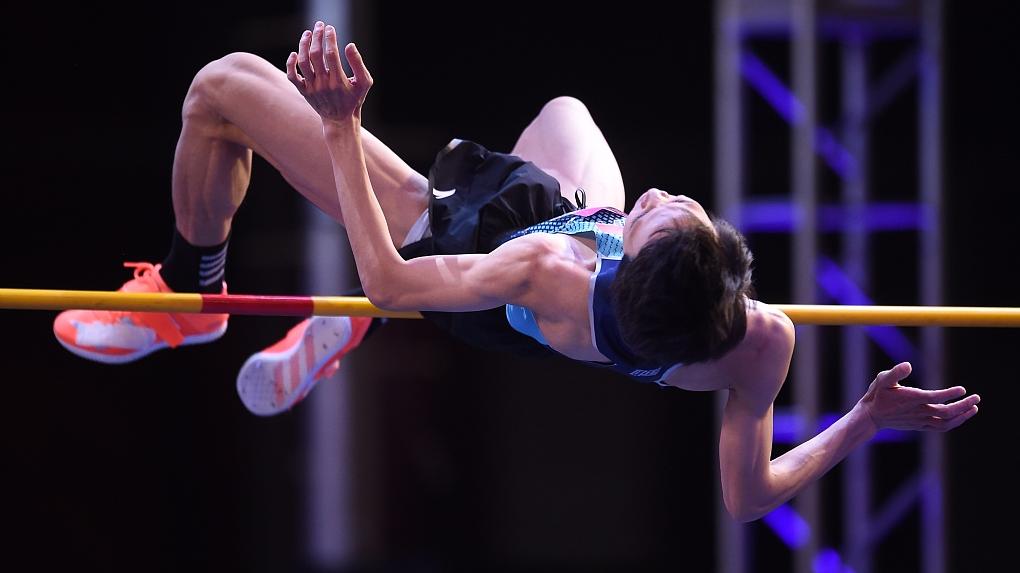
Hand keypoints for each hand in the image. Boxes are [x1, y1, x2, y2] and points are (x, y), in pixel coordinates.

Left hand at [286, 21, 372, 123]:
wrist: (340, 121)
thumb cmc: (354, 99)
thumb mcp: (364, 83)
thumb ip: (359, 64)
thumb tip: (349, 45)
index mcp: (339, 81)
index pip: (331, 54)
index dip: (330, 38)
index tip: (330, 28)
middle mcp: (323, 84)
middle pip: (316, 55)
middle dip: (317, 37)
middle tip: (319, 25)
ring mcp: (312, 88)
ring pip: (303, 62)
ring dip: (303, 45)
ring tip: (307, 34)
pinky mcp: (304, 91)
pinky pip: (292, 76)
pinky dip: (290, 64)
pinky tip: (294, 53)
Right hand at [857, 362, 979, 431]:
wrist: (871, 416)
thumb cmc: (877, 395)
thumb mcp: (882, 379)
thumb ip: (895, 372)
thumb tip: (908, 365)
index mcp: (910, 399)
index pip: (934, 398)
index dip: (950, 395)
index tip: (963, 389)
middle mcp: (917, 412)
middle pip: (946, 412)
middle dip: (963, 406)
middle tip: (976, 398)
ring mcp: (920, 421)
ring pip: (946, 423)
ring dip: (962, 417)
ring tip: (974, 408)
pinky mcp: (920, 426)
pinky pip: (940, 428)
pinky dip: (953, 423)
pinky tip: (961, 416)